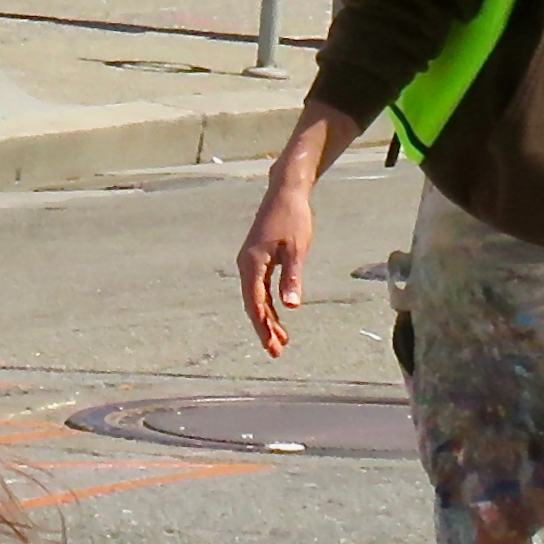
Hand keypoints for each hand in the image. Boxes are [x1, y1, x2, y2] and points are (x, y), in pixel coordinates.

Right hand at [238, 108, 352, 356]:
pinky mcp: (257, 260)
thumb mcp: (297, 248)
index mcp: (252, 264)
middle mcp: (246, 266)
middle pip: (254, 305)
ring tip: (280, 340)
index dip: (263, 326)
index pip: (256, 303)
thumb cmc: (293, 217)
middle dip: (265, 329)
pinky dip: (268, 304)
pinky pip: (259, 289)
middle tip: (277, 351)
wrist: (286, 192)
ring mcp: (250, 263)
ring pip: (256, 298)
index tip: (272, 344)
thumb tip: (291, 306)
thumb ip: (292, 277)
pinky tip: (277, 315)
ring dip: (267, 319)